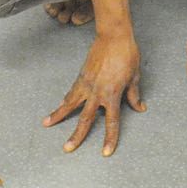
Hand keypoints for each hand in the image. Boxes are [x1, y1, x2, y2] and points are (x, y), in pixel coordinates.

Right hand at [44, 32, 145, 156]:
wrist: (113, 35)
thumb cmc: (127, 54)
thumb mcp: (134, 76)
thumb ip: (134, 95)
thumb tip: (139, 107)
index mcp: (113, 94)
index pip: (112, 121)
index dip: (109, 138)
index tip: (105, 152)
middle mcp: (97, 92)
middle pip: (85, 119)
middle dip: (77, 135)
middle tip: (67, 148)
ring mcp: (87, 84)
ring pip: (70, 104)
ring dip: (58, 115)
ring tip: (46, 124)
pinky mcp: (81, 76)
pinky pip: (72, 92)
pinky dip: (65, 100)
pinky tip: (59, 106)